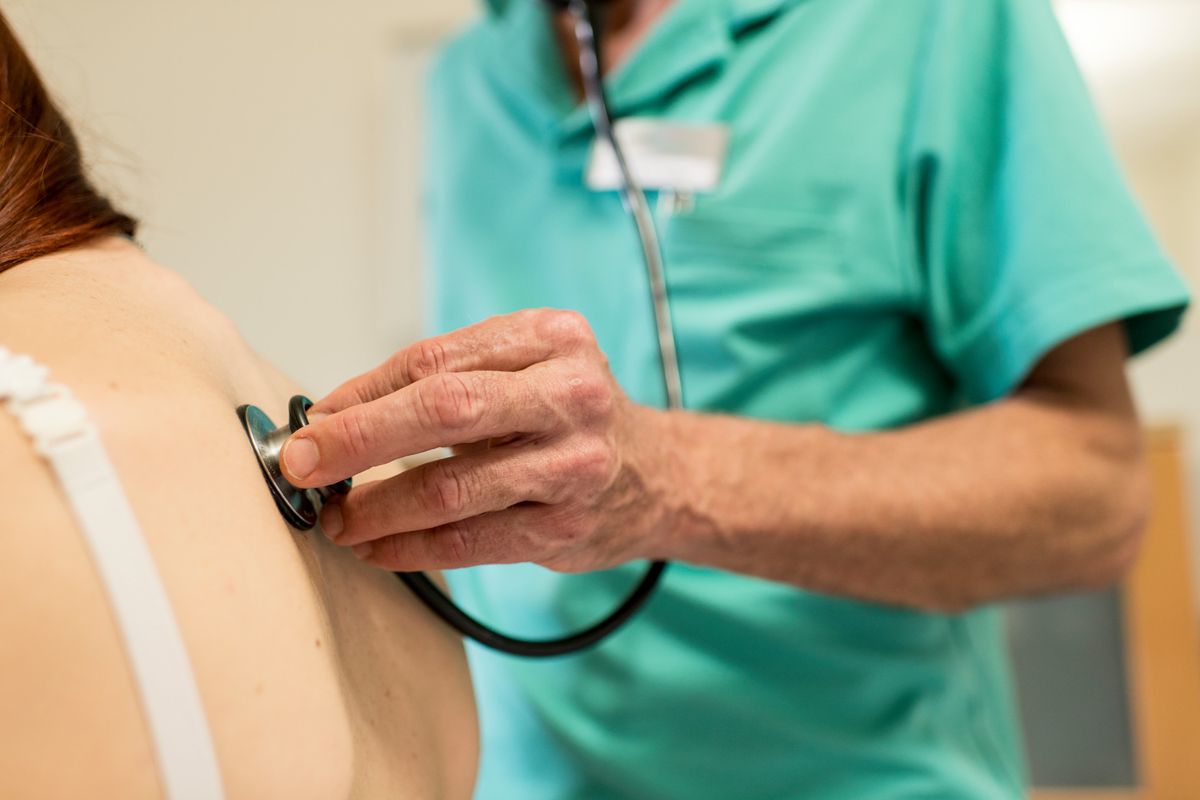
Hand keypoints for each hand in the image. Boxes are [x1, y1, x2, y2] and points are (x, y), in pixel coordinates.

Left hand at [280, 309, 675, 571]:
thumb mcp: (527, 368)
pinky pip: (470, 541)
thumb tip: (337, 415)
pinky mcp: (566, 526)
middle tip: (299, 463)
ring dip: (377, 507)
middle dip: (358, 439)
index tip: (315, 419)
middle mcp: (570, 394)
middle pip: (444, 410)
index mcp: (552, 338)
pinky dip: (411, 549)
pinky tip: (377, 549)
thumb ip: (450, 378)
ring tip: (336, 519)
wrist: (659, 475)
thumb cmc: (569, 416)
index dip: (364, 392)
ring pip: (451, 488)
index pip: (436, 360)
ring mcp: (574, 464)